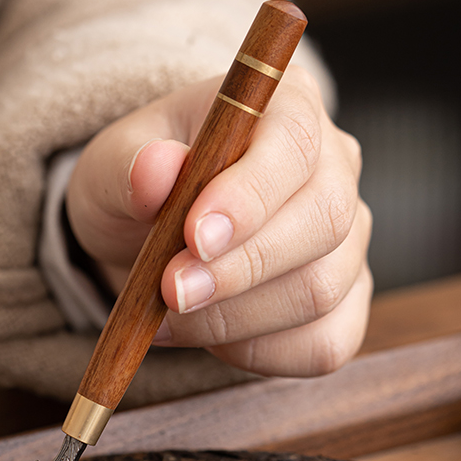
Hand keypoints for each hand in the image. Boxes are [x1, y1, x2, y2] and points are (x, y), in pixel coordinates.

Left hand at [66, 66, 372, 376]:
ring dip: (234, 317)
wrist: (147, 234)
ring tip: (167, 313)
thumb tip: (156, 170)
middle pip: (324, 221)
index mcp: (286, 108)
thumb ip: (128, 165)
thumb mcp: (112, 165)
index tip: (193, 237)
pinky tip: (207, 332)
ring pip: (321, 290)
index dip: (251, 195)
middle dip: (240, 269)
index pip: (295, 143)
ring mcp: (347, 240)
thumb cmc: (139, 187)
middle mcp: (333, 169)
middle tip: (170, 290)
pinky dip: (256, 351)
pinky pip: (322, 344)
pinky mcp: (343, 302)